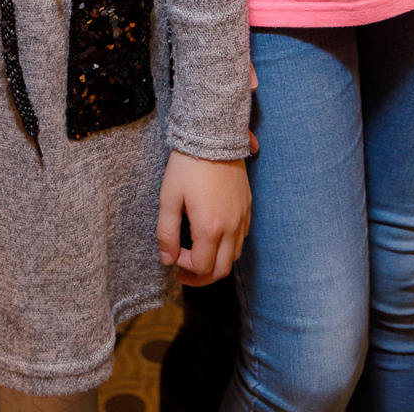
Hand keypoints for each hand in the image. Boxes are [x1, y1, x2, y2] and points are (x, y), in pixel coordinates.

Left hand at [156, 151, 250, 286]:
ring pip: (234, 256)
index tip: (172, 255)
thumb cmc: (187, 165)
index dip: (184, 267)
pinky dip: (228, 247)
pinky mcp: (247, 206)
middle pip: (222, 270)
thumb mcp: (169, 198)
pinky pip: (242, 238)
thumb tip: (167, 259)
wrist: (213, 136)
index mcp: (210, 228)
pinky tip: (213, 237)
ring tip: (198, 257)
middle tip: (184, 272)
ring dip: (217, 263)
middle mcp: (231, 227)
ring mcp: (242, 217)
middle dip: (202, 277)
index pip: (201, 266)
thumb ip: (166, 233)